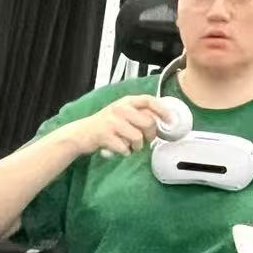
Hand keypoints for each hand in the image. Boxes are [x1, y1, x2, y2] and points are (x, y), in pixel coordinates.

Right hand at [55, 95, 170, 157]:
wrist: (80, 134)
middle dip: (150, 135)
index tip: (171, 120)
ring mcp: (112, 121)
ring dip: (137, 147)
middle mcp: (120, 108)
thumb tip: (162, 121)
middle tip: (145, 140)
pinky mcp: (105, 135)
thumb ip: (139, 114)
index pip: (149, 100)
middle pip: (148, 122)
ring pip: (138, 137)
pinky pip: (125, 148)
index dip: (163, 110)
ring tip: (130, 146)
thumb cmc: (106, 125)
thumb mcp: (122, 114)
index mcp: (126, 101)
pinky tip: (119, 149)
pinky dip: (124, 152)